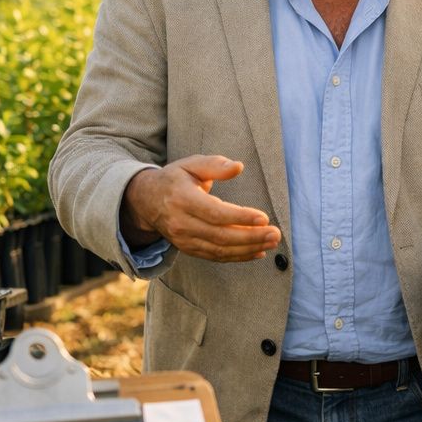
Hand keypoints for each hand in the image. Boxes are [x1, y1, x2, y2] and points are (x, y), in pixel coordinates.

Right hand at [121, 154, 281, 261]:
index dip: (240, 217)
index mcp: (182, 199)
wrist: (146, 201)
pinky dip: (238, 257)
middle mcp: (181, 223)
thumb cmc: (175, 179)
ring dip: (249, 249)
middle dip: (251, 237)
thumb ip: (215, 165)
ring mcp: (184, 240)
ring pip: (220, 250)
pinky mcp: (189, 249)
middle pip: (220, 236)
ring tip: (272, 242)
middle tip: (275, 234)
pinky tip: (258, 251)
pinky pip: (216, 257)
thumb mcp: (191, 164)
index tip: (264, 218)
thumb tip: (238, 167)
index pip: (215, 213)